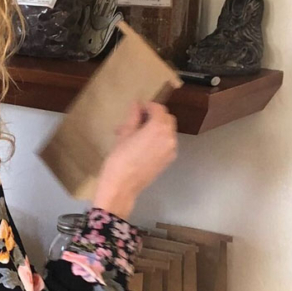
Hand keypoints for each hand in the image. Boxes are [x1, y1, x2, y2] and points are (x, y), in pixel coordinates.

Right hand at [92, 102, 177, 218]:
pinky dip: (158, 139)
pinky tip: (142, 145)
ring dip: (156, 127)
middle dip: (154, 116)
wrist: (123, 185)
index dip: (148, 106)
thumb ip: (134, 116)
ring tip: (137, 134)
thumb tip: (137, 104)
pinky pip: (167, 142)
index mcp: (158, 128)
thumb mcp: (125, 133)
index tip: (137, 109)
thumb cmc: (120, 158)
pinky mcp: (169, 160)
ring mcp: (171, 150)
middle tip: (136, 121)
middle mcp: (169, 137)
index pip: (159, 109)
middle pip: (167, 119)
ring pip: (168, 131)